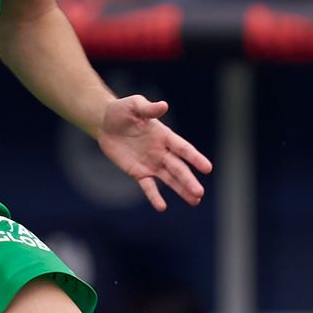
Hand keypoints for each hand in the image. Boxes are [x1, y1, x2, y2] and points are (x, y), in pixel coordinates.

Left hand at [97, 95, 211, 211]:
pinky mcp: (138, 172)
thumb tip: (163, 105)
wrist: (105, 122)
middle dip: (188, 180)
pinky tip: (161, 207)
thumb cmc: (123, 110)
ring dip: (181, 190)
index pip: (183, 149)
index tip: (207, 168)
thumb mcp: (134, 105)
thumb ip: (149, 109)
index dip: (194, 158)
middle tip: (200, 193)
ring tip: (195, 201)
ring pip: (169, 179)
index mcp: (164, 136)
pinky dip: (154, 196)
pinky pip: (148, 186)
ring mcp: (151, 163)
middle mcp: (161, 151)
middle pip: (178, 168)